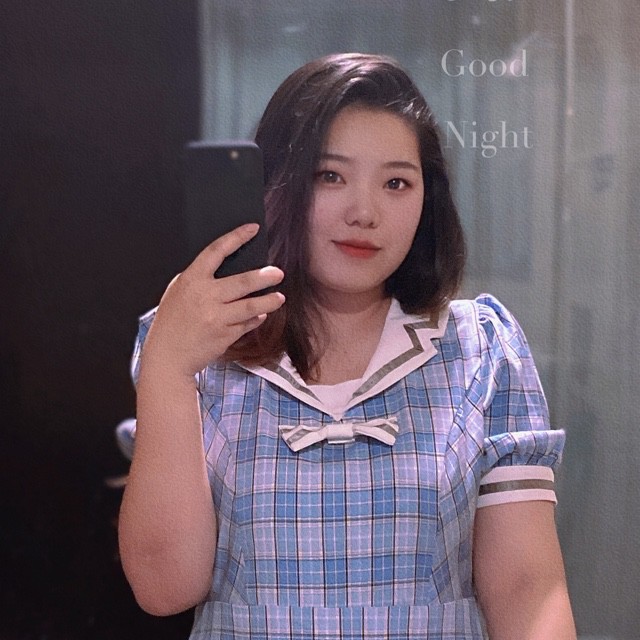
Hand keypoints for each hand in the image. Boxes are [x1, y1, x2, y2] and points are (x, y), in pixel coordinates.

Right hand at [141, 223, 284, 377]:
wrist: (167, 356)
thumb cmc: (172, 322)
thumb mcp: (178, 292)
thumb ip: (200, 280)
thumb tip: (229, 271)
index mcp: (191, 280)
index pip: (216, 251)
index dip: (236, 237)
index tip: (251, 229)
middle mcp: (205, 296)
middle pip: (242, 282)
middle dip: (264, 277)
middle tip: (278, 273)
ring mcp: (216, 317)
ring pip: (250, 306)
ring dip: (268, 301)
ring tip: (279, 297)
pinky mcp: (225, 335)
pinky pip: (246, 324)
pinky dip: (255, 319)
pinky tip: (261, 316)